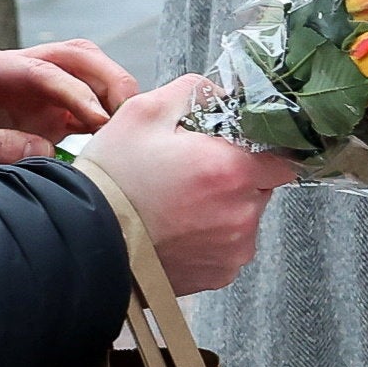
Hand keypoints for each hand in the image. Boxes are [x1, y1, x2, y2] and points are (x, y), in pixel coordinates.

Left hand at [0, 37, 137, 168]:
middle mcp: (9, 68)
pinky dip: (105, 113)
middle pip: (72, 55)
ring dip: (112, 91)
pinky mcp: (42, 108)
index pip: (40, 69)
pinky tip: (119, 133)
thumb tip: (42, 150)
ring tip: (130, 122)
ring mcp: (29, 86)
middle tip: (129, 111)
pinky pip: (84, 100)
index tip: (99, 118)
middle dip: (107, 78)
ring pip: (85, 71)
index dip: (74, 91)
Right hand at [68, 78, 291, 295]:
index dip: (262, 149)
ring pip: (246, 217)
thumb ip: (194, 92)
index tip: (238, 147)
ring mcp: (234, 248)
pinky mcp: (221, 274)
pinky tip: (177, 228)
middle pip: (264, 187)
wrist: (83, 239)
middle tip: (195, 172)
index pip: (284, 156)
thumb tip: (221, 93)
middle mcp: (243, 213)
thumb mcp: (144, 113)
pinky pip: (229, 246)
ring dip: (225, 207)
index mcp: (232, 170)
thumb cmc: (112, 178)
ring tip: (179, 203)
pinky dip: (211, 236)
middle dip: (238, 176)